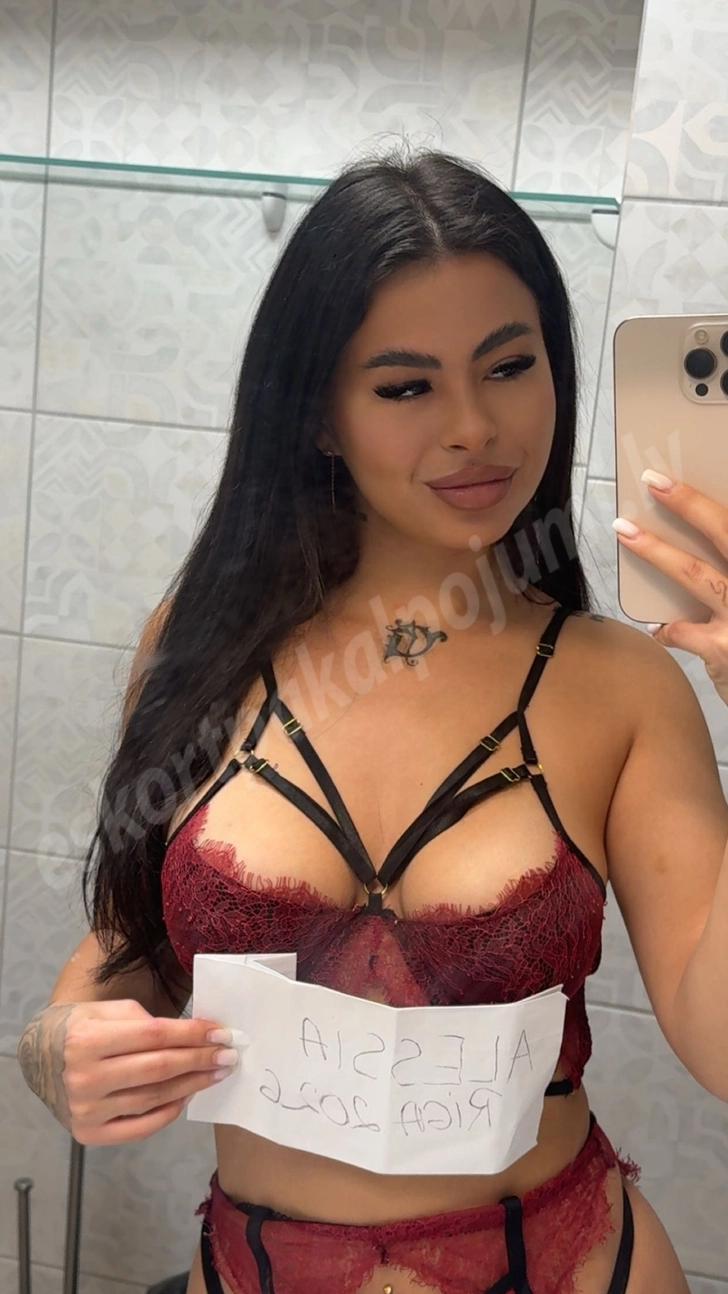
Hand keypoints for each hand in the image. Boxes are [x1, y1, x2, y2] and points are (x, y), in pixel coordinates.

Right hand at [16, 999, 239, 1143]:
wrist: (38, 1058)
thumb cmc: (79, 1027)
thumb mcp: (106, 1011)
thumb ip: (146, 1021)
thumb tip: (194, 1036)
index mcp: (86, 1040)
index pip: (154, 1036)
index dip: (192, 1034)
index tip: (220, 1033)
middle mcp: (84, 1078)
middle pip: (158, 1069)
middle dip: (200, 1060)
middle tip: (228, 1055)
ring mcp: (86, 1110)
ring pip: (154, 1098)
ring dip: (192, 1085)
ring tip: (215, 1073)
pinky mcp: (90, 1133)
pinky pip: (141, 1126)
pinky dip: (170, 1111)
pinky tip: (188, 1094)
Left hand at [612, 470, 727, 706]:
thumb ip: (726, 566)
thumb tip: (706, 540)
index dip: (707, 501)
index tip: (684, 476)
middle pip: (727, 534)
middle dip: (689, 504)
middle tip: (655, 481)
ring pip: (697, 574)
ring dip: (658, 551)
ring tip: (626, 531)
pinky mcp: (725, 650)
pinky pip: (682, 631)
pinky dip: (668, 628)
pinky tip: (659, 628)